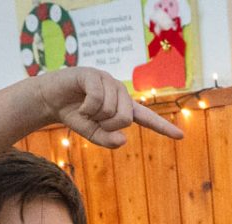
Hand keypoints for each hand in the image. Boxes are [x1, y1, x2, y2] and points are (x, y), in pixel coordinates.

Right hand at [34, 67, 183, 146]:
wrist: (50, 99)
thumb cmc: (75, 114)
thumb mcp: (93, 133)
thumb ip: (109, 140)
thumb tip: (123, 139)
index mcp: (123, 107)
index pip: (147, 119)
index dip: (163, 127)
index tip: (181, 136)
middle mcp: (120, 92)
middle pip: (125, 118)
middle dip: (106, 125)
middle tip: (93, 120)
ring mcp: (108, 80)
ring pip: (111, 109)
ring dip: (94, 115)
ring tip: (84, 109)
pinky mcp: (93, 74)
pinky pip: (98, 97)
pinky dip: (87, 107)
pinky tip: (80, 104)